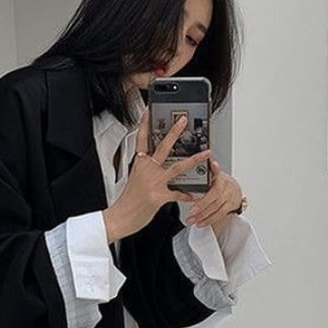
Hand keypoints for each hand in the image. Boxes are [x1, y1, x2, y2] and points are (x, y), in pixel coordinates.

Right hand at [103, 110, 211, 242]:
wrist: (120, 217)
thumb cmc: (127, 200)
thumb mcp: (135, 178)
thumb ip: (146, 168)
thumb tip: (155, 161)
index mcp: (139, 163)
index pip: (141, 139)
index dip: (145, 123)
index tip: (149, 110)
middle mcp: (146, 170)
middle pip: (162, 147)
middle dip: (174, 132)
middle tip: (183, 121)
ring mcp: (153, 182)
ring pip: (177, 167)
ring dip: (194, 160)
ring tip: (206, 153)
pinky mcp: (159, 196)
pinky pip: (178, 194)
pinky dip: (189, 195)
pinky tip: (198, 193)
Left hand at [185, 160, 242, 234]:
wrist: (235, 190)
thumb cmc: (219, 183)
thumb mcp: (212, 177)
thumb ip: (202, 176)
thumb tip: (185, 169)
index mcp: (218, 176)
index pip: (217, 171)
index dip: (215, 169)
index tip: (213, 165)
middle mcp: (225, 185)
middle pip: (215, 194)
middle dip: (202, 204)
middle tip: (192, 210)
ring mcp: (229, 196)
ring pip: (216, 207)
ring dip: (203, 215)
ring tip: (192, 220)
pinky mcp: (231, 206)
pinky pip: (219, 214)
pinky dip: (209, 220)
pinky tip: (200, 223)